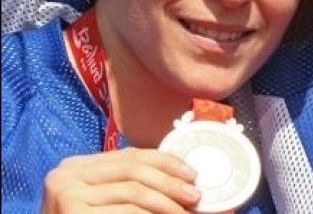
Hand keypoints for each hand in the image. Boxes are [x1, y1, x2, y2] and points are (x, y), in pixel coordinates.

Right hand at [41, 147, 200, 213]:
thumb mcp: (101, 197)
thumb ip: (127, 182)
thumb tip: (179, 177)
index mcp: (76, 165)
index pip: (130, 155)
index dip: (165, 162)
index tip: (192, 173)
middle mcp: (66, 175)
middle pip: (134, 171)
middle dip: (170, 182)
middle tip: (195, 195)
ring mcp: (66, 196)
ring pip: (133, 192)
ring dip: (166, 204)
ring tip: (185, 213)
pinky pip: (125, 213)